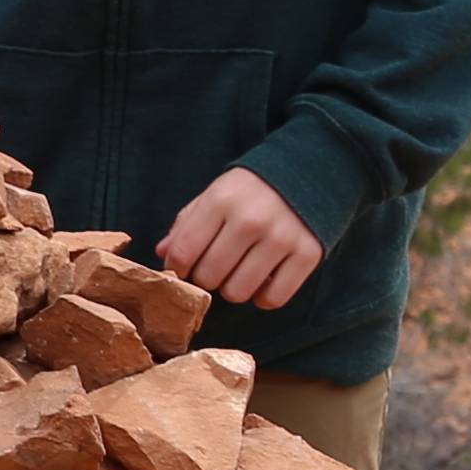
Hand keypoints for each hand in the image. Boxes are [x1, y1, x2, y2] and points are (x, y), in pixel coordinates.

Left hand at [161, 166, 324, 312]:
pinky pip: (273, 298)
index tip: (183, 268)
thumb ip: (186, 224)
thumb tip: (163, 254)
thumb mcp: (214, 194)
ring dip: (233, 289)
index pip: (184, 252)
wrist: (307, 171)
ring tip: (239, 272)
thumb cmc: (250, 189)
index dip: (177, 268)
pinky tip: (263, 280)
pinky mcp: (307, 254)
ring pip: (238, 292)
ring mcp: (281, 238)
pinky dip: (263, 297)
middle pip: (209, 277)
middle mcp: (250, 220)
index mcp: (221, 201)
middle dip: (206, 278)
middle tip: (217, 267)